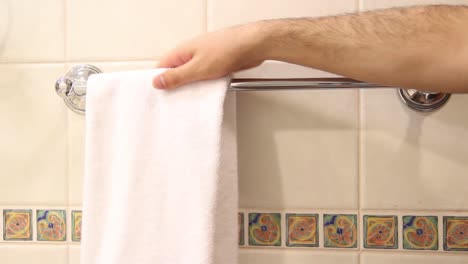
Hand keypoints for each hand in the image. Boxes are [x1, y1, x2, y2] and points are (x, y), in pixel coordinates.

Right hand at [153, 23, 267, 88]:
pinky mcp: (216, 64)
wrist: (252, 45)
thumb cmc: (227, 50)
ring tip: (192, 99)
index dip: (159, 82)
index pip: (162, 67)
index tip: (160, 96)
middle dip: (176, 87)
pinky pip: (205, 77)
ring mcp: (204, 58)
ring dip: (192, 87)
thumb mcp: (197, 69)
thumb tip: (157, 81)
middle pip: (176, 72)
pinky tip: (208, 93)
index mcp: (181, 52)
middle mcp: (191, 54)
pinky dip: (205, 86)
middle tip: (176, 102)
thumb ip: (177, 76)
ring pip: (192, 76)